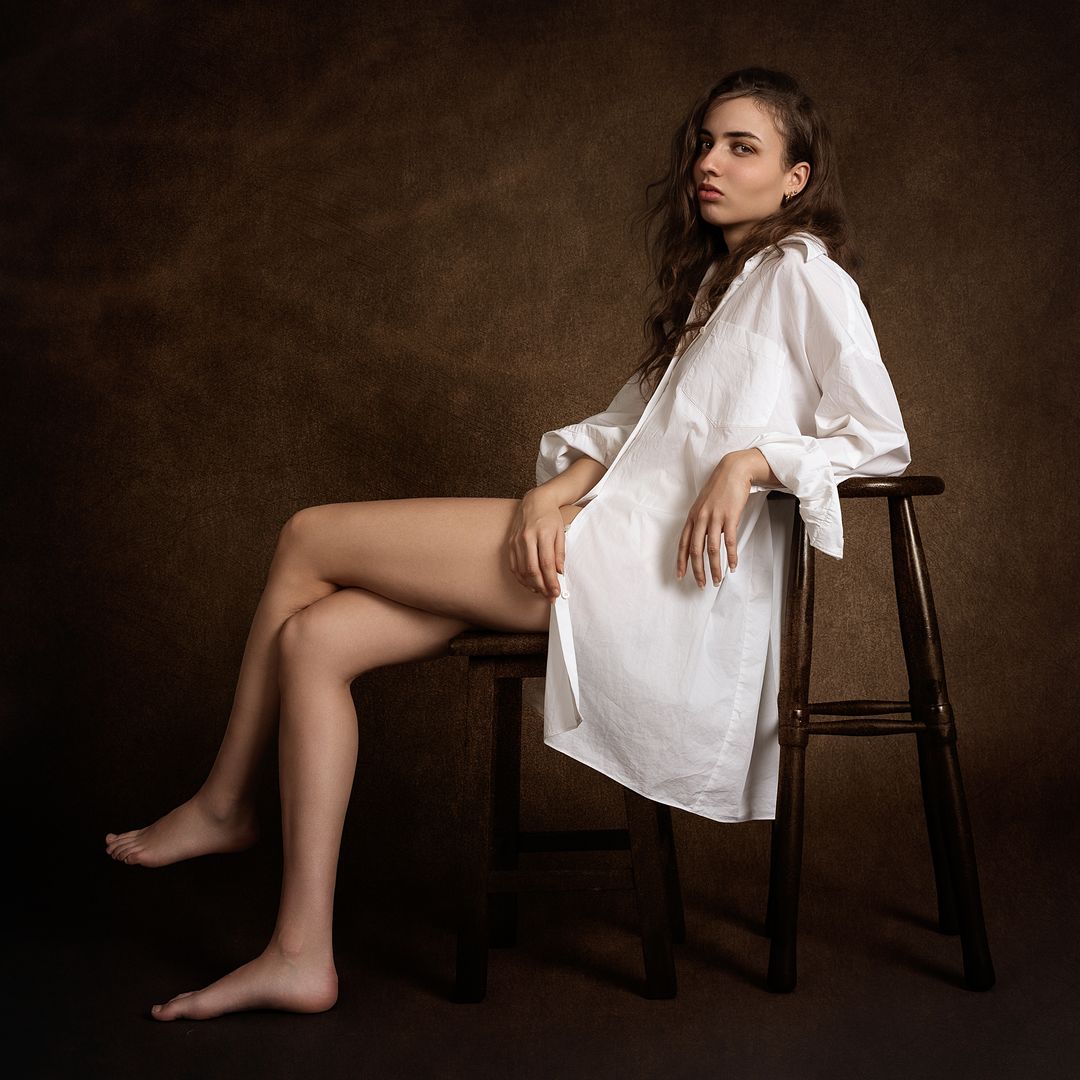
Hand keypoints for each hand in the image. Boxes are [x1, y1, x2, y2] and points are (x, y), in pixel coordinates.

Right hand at [509, 491, 566, 602]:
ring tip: (541, 591)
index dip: (551, 581)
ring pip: (522, 570)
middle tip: (549, 596)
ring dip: (531, 584)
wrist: (535, 501)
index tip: (556, 592)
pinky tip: (529, 583)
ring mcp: (516, 541)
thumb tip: (559, 572)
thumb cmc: (550, 517)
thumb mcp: (561, 532)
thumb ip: (559, 553)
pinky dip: (521, 578)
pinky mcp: (510, 543)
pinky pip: (514, 565)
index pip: (547, 564)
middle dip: (542, 586)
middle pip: (532, 570)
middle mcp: (527, 538)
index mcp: (542, 534)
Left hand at [676, 452, 754, 588]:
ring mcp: (714, 517)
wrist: (733, 470)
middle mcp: (700, 518)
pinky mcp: (729, 517)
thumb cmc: (720, 488)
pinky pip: (729, 541)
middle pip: (695, 550)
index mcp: (692, 517)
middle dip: (697, 570)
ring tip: (717, 580)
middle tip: (701, 584)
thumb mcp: (705, 505)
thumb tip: (706, 539)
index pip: (683, 544)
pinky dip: (731, 556)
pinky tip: (733, 566)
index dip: (681, 561)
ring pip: (712, 549)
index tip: (680, 576)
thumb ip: (703, 522)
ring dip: (714, 568)